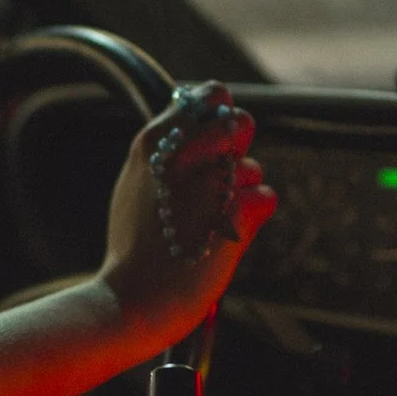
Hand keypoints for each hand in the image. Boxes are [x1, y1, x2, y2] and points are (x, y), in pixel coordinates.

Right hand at [98, 83, 276, 350]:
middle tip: (219, 184)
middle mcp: (184, 154)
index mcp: (154, 142)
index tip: (213, 141)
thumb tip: (188, 126)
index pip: (210, 95)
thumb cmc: (132, 251)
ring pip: (253, 168)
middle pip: (241, 122)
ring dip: (241, 193)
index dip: (219, 116)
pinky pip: (266, 197)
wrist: (130, 301)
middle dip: (237, 152)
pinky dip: (254, 217)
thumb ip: (163, 153)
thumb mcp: (134, 185)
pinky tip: (227, 236)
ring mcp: (210, 183)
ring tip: (211, 222)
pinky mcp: (234, 213)